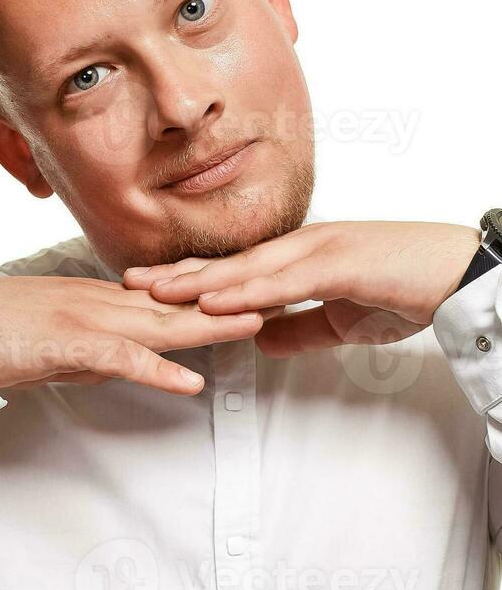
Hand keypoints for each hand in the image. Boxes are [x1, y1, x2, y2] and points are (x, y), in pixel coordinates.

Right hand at [0, 275, 266, 394]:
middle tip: (283, 293)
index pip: (164, 297)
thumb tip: (121, 362)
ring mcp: (81, 317)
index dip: (211, 295)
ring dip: (210, 324)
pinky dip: (155, 368)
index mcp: (93, 298)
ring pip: (156, 321)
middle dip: (229, 300)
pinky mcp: (63, 342)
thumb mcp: (50, 342)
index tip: (252, 292)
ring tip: (259, 323)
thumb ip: (89, 348)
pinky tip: (189, 380)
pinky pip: (117, 356)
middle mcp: (95, 300)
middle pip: (174, 302)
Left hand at [123, 220, 481, 357]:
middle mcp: (299, 248)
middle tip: (128, 283)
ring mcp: (317, 251)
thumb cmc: (409, 288)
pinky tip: (214, 302)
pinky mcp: (339, 265)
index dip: (189, 277)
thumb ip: (302, 328)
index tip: (149, 285)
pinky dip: (245, 293)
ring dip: (197, 282)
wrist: (461, 273)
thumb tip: (261, 341)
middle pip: (225, 263)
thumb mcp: (345, 319)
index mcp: (298, 258)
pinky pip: (283, 282)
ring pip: (244, 269)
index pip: (232, 269)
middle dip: (176, 274)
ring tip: (154, 293)